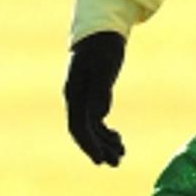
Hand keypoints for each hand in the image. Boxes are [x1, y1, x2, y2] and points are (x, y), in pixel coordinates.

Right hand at [64, 31, 126, 166]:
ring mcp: (83, 99)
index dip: (88, 145)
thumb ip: (101, 91)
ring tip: (121, 155)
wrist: (102, 33)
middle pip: (84, 132)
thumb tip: (100, 115)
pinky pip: (97, 122)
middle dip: (98, 149)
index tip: (100, 160)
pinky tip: (118, 139)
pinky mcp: (93, 97)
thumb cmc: (103, 48)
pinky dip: (106, 133)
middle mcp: (75, 99)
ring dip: (104, 143)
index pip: (78, 126)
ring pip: (91, 129)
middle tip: (117, 163)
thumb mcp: (104, 67)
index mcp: (73, 93)